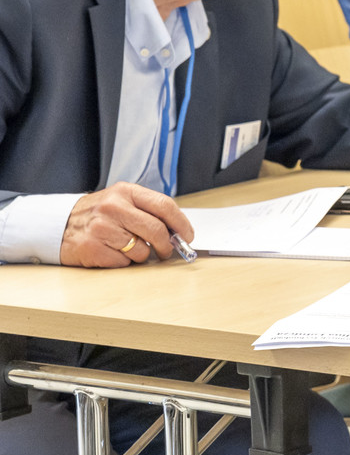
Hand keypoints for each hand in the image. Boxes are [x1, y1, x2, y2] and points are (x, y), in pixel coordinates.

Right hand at [60, 182, 192, 267]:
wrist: (57, 224)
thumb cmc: (97, 214)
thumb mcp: (121, 201)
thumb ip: (147, 211)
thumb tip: (178, 231)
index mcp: (125, 192)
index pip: (164, 205)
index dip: (181, 223)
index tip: (188, 235)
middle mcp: (113, 207)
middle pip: (156, 230)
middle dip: (167, 245)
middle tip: (167, 250)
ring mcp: (101, 228)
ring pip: (142, 250)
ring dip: (142, 254)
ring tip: (128, 247)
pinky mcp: (92, 248)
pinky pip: (123, 263)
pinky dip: (124, 262)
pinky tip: (112, 252)